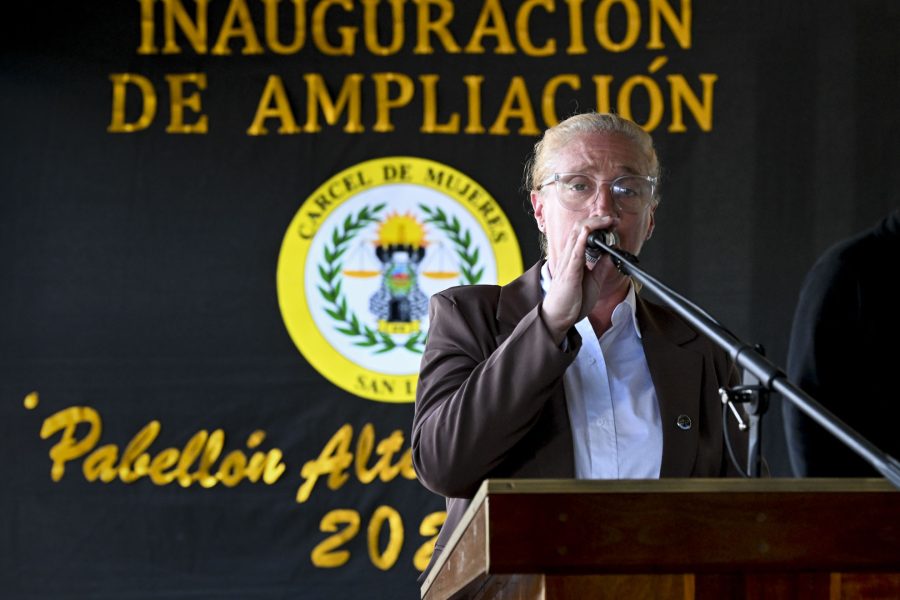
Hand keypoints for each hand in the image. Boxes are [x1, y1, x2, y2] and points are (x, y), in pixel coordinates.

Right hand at [541, 215, 620, 343]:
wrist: (559, 318)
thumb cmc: (571, 301)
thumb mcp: (593, 281)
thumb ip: (601, 267)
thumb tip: (611, 253)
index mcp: (574, 258)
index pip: (583, 233)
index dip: (597, 224)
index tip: (612, 223)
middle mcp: (568, 257)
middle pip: (579, 228)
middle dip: (597, 220)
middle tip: (612, 219)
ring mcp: (567, 263)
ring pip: (576, 235)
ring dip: (593, 225)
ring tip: (607, 221)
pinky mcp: (568, 273)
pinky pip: (575, 252)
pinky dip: (582, 239)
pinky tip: (589, 231)